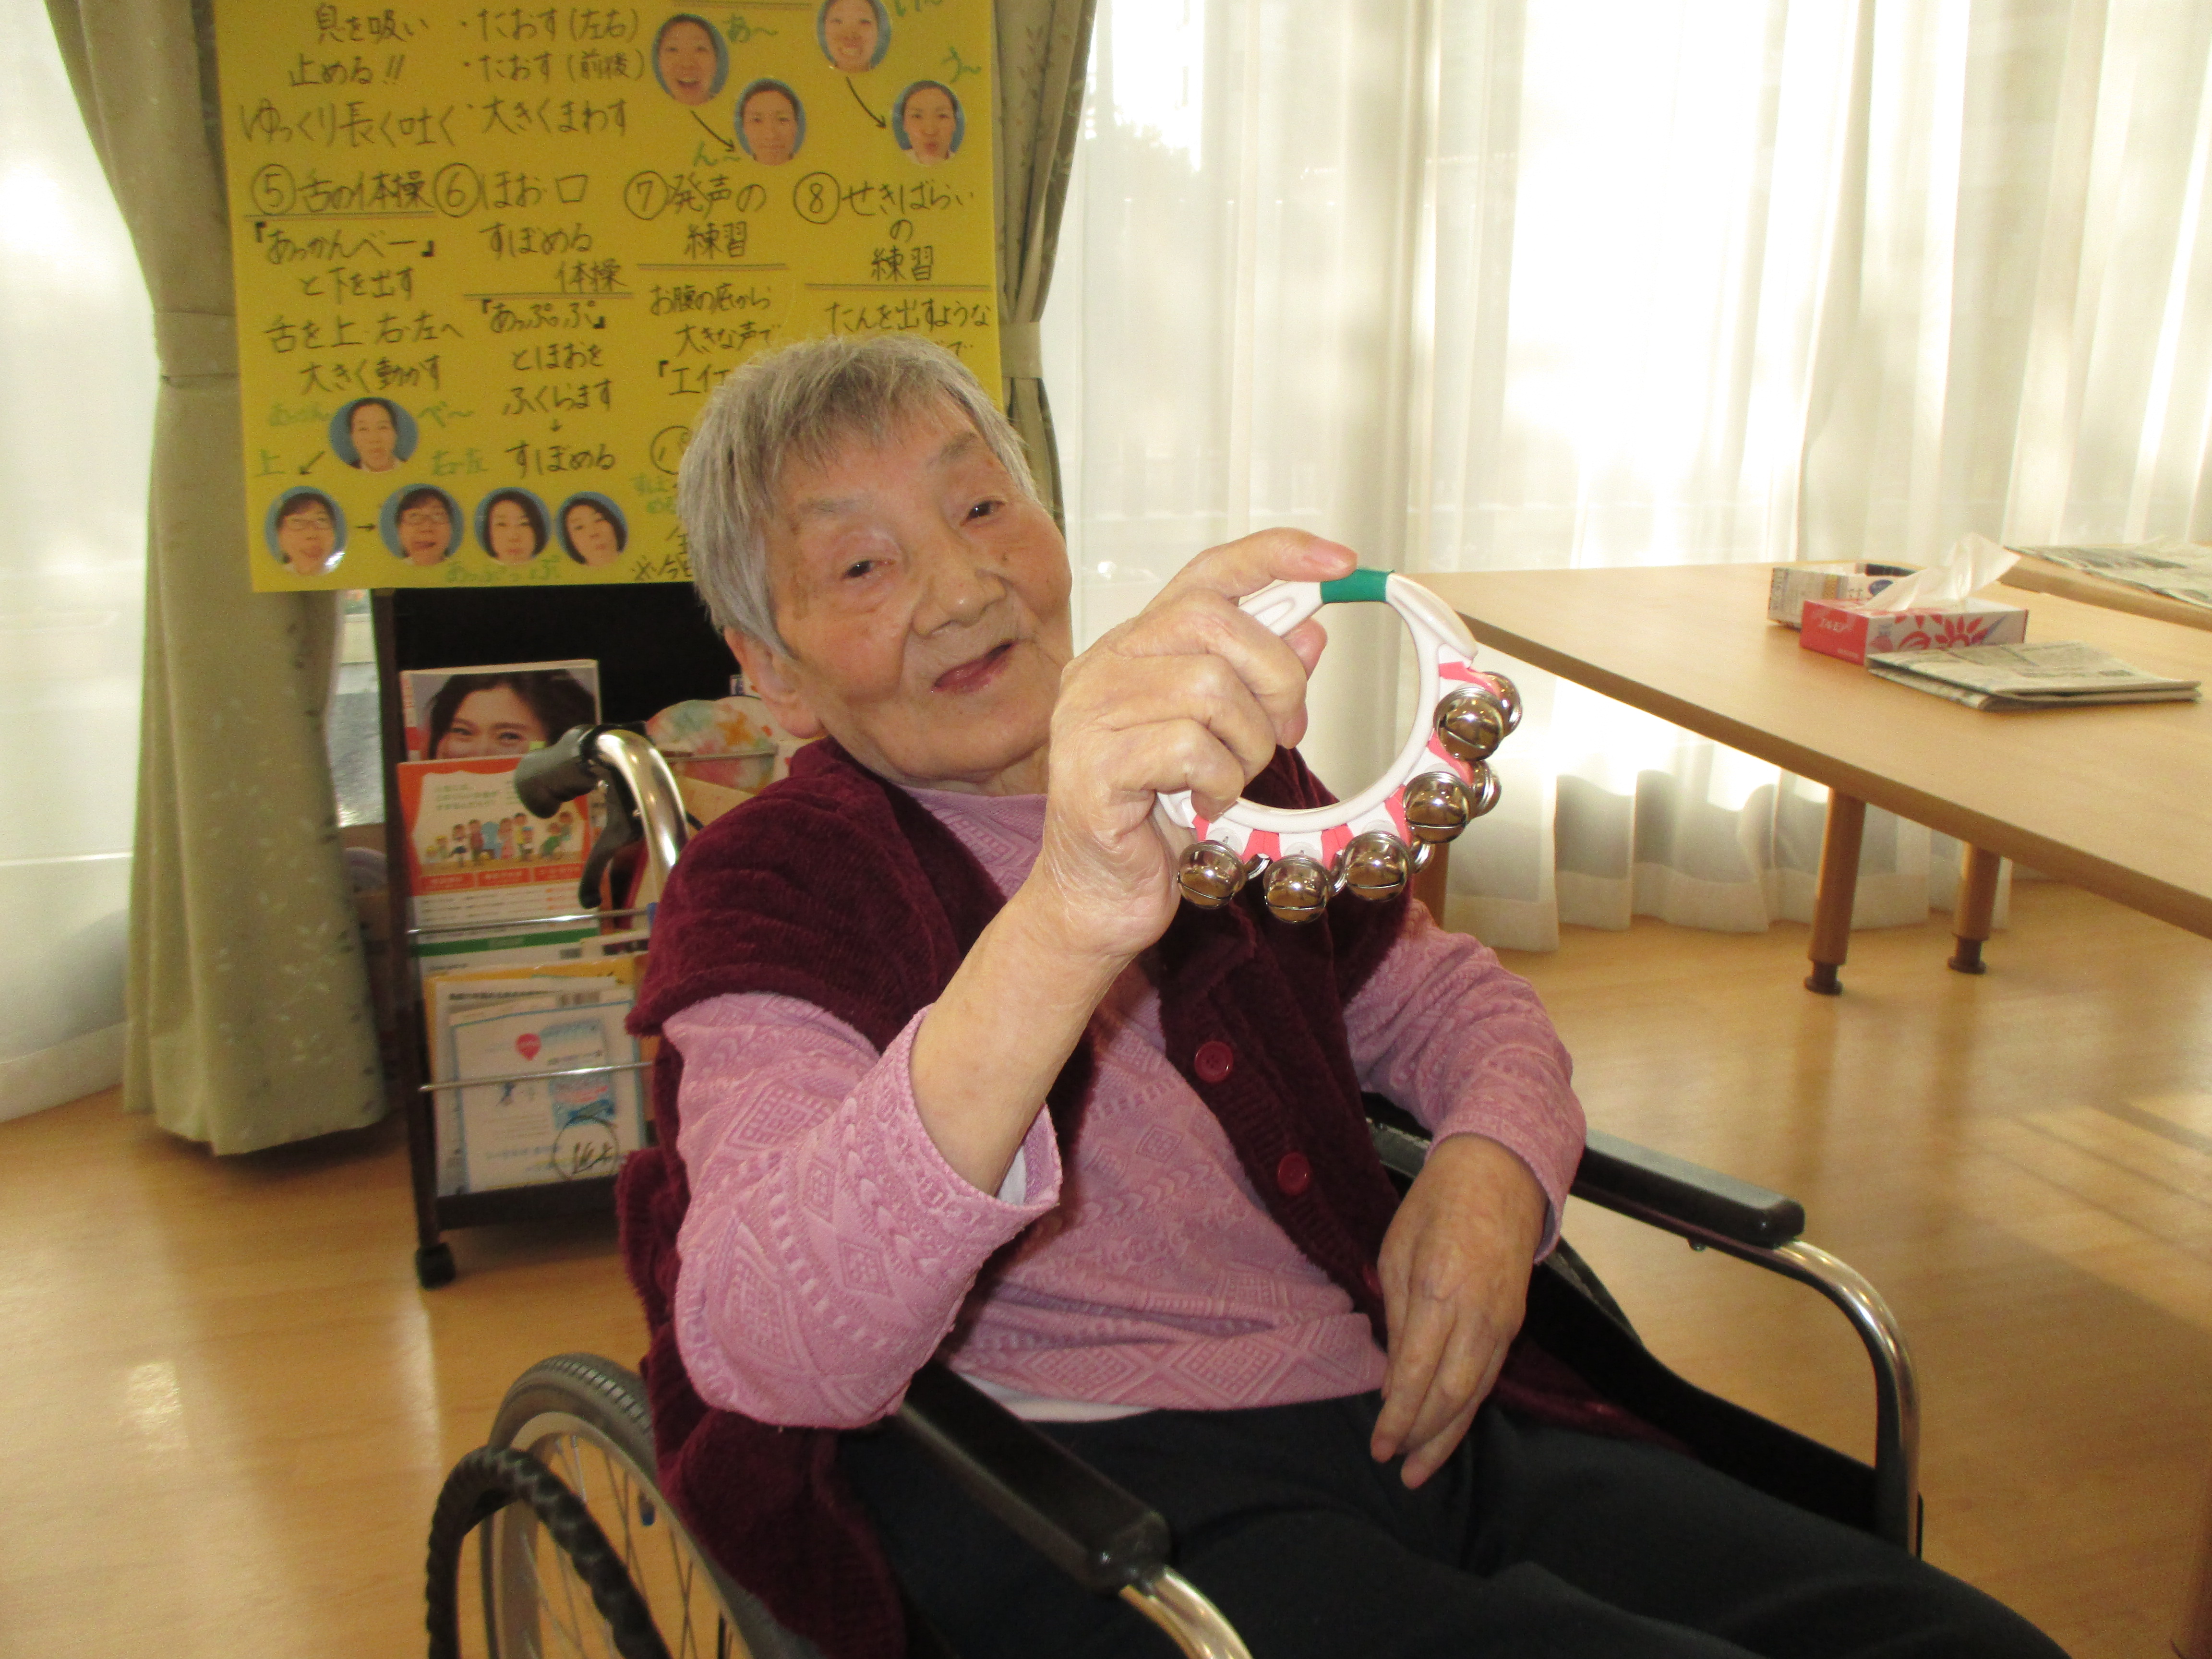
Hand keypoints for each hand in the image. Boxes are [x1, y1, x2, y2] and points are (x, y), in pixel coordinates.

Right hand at [1021, 529, 1355, 965]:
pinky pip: (1189, 747)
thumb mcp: (1224, 739)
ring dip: (1247, 744)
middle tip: (1284, 733)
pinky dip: (1219, 781)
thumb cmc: (1156, 819)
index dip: (1276, 556)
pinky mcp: (1092, 768)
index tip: (1339, 562)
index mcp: (1135, 648)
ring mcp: (1088, 714)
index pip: (1206, 574)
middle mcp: (1103, 666)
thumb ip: (1258, 683)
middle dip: (1274, 675)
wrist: (1094, 900)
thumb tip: (1311, 631)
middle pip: (1212, 622)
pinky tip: (1204, 805)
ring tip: (1231, 781)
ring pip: (1208, 687)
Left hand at [1370, 1134, 1548, 1487]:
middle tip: (1398, 1467)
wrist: (1501, 1173)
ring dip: (1449, 1435)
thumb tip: (1390, 1374)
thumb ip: (1395, 1313)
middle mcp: (1477, 1313)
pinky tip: (1448, 1426)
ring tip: (1422, 1468)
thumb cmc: (1436, 1205)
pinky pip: (1490, 1376)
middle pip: (1453, 1396)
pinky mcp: (1514, 1322)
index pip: (1417, 1373)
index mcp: (1439, 1290)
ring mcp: (1502, 1320)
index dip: (1398, 1416)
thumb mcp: (1396, 1248)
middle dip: (1424, 1438)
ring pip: (1478, 1394)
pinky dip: (1469, 1408)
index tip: (1379, 1445)